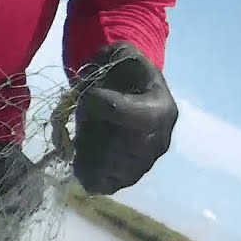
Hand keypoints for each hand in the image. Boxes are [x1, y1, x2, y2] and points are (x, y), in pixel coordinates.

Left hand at [72, 41, 179, 194]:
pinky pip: (106, 184)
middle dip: (88, 134)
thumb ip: (111, 60)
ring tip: (81, 140)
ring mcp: (146, 163)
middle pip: (113, 146)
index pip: (120, 111)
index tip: (88, 96)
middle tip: (80, 122)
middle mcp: (158, 140)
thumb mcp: (122, 55)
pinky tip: (81, 159)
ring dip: (85, 155)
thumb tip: (92, 83)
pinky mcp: (131, 177)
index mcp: (160, 108)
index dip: (95, 104)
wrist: (135, 96)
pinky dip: (87, 173)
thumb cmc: (126, 75)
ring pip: (106, 169)